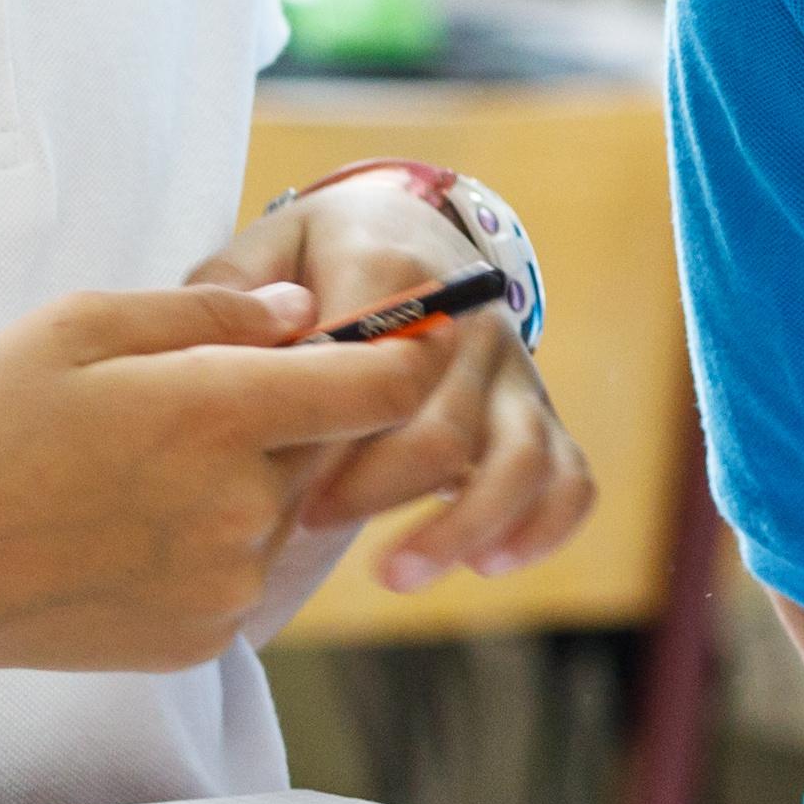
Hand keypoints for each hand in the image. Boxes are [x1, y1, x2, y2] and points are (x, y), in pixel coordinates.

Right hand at [0, 281, 447, 674]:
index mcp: (221, 415)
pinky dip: (208, 546)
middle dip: (285, 417)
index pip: (383, 387)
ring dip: (242, 484)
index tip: (378, 340)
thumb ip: (209, 312)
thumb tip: (307, 315)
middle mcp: (244, 508)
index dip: (397, 355)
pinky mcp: (206, 637)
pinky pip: (242, 572)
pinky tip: (124, 531)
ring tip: (133, 475)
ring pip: (282, 511)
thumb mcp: (78, 326)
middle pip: (327, 447)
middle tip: (183, 406)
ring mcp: (229, 584)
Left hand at [208, 176, 594, 595]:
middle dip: (376, 494)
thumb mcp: (268, 245)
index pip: (377, 369)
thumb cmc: (322, 256)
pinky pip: (571, 478)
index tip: (278, 477)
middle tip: (306, 524)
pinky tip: (486, 565)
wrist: (409, 227)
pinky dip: (543, 528)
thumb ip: (232, 292)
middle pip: (444, 429)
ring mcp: (515, 372)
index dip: (330, 436)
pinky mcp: (540, 413)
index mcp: (399, 278)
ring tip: (395, 575)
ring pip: (521, 460)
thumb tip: (237, 348)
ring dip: (462, 527)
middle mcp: (472, 325)